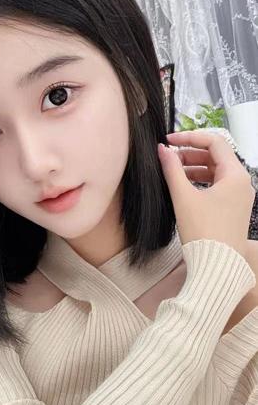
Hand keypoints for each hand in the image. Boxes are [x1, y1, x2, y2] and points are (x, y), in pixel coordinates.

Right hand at [158, 131, 254, 258]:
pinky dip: (200, 182)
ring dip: (194, 168)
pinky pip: (217, 186)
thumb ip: (171, 169)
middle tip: (168, 158)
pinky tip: (183, 187)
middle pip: (216, 155)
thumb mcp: (183, 197)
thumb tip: (162, 150)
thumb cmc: (203, 233)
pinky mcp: (234, 209)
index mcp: (235, 175)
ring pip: (216, 171)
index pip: (214, 142)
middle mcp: (242, 183)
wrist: (217, 267)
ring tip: (172, 173)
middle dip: (190, 153)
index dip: (189, 137)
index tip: (168, 141)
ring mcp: (239, 196)